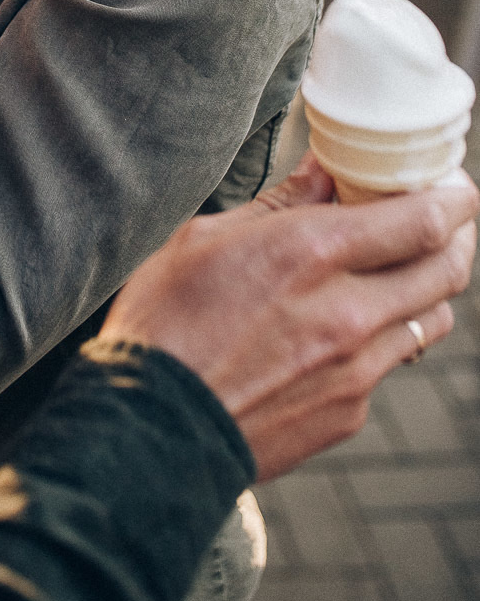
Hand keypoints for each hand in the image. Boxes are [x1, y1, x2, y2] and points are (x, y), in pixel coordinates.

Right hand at [91, 156, 477, 479]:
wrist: (151, 427)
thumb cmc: (165, 322)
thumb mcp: (205, 238)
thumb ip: (278, 205)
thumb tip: (324, 172)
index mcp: (309, 253)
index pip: (423, 220)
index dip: (454, 197)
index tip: (452, 184)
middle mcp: (347, 310)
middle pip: (447, 267)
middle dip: (459, 235)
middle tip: (449, 217)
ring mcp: (355, 369)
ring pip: (430, 319)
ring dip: (428, 286)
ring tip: (406, 267)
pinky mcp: (349, 413)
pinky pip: (387, 364)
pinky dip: (381, 336)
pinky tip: (345, 327)